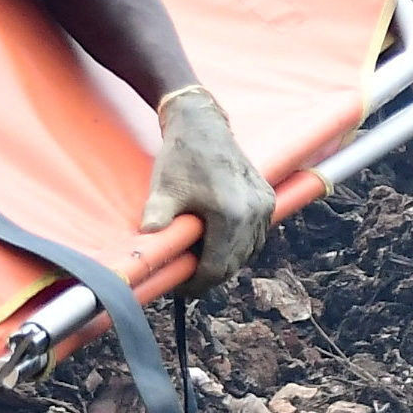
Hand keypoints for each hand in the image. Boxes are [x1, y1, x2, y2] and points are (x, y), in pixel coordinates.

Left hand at [140, 84, 273, 297]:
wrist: (202, 125)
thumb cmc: (181, 158)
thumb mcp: (165, 190)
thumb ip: (157, 220)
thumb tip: (145, 249)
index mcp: (230, 214)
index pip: (216, 267)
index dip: (196, 284)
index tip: (180, 286)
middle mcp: (254, 212)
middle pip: (234, 263)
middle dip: (210, 274)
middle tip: (186, 275)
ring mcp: (264, 205)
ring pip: (247, 252)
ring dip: (225, 261)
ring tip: (199, 258)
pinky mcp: (267, 198)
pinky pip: (256, 235)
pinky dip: (239, 245)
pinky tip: (218, 242)